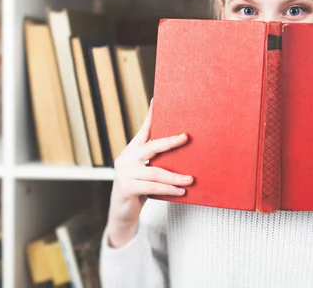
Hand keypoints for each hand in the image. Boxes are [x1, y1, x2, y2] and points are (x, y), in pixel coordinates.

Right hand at [107, 103, 193, 247]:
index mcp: (132, 150)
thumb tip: (182, 145)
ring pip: (155, 172)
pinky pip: (152, 187)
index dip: (151, 115)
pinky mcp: (126, 188)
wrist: (121, 213)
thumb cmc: (139, 189)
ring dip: (175, 176)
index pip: (144, 129)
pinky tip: (181, 192)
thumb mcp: (146, 171)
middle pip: (151, 146)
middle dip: (170, 142)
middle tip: (186, 137)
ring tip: (190, 179)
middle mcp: (126, 158)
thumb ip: (156, 159)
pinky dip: (168, 189)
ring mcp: (124, 173)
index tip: (158, 99)